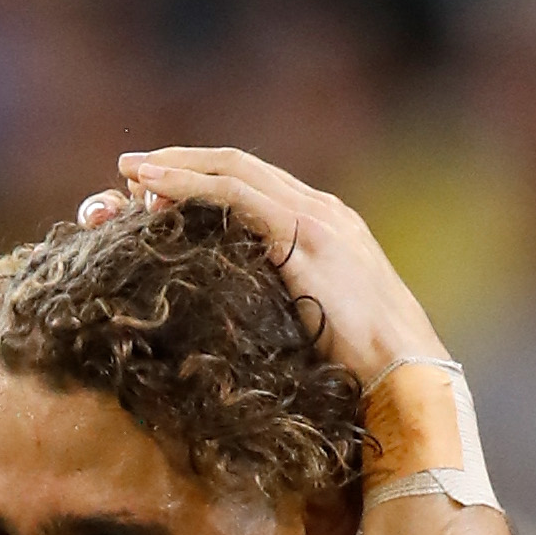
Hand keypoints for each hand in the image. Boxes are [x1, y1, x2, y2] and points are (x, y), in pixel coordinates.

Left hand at [111, 147, 446, 382]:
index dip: (202, 179)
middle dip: (180, 161)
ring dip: (177, 167)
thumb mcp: (312, 323)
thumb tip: (242, 320)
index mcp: (324, 226)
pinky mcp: (306, 234)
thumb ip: (282, 301)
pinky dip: (190, 187)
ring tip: (131, 172)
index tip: (155, 188)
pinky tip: (154, 193)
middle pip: (239, 165)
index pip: (254, 185)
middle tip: (129, 167)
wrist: (406, 373)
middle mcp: (321, 209)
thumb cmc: (361, 368)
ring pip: (234, 170)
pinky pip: (237, 195)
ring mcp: (316, 217)